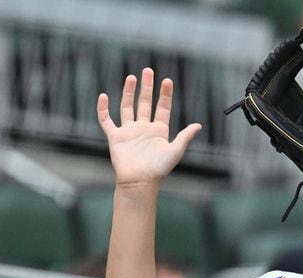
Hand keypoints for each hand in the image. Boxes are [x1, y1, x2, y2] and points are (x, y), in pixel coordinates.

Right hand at [97, 67, 201, 187]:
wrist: (139, 182)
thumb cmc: (158, 169)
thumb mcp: (175, 151)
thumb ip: (185, 137)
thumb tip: (198, 125)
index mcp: (159, 131)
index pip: (163, 108)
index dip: (165, 95)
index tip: (167, 81)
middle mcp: (144, 129)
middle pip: (145, 103)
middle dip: (147, 87)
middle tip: (148, 70)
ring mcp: (129, 132)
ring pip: (127, 107)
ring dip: (129, 93)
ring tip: (131, 77)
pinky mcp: (115, 137)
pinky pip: (107, 120)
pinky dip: (103, 109)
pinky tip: (104, 96)